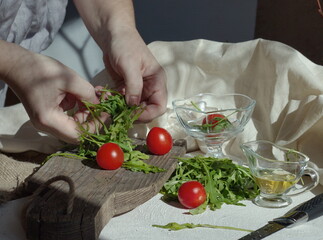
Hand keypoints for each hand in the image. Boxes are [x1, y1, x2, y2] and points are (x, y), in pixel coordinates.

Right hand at [5, 50, 103, 143]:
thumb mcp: (69, 79)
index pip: (79, 135)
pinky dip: (78, 106)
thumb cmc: (39, 70)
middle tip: (104, 103)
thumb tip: (100, 104)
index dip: (96, 126)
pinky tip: (80, 92)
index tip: (108, 113)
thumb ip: (87, 93)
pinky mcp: (50, 114)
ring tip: (93, 94)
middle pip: (78, 131)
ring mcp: (48, 121)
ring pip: (75, 123)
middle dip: (93, 118)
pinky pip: (69, 115)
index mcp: (49, 120)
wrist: (18, 64)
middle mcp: (47, 126)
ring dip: (86, 110)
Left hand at [73, 0, 167, 121]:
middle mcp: (149, 88)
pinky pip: (120, 101)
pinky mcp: (124, 89)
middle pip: (145, 110)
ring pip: (130, 108)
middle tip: (116, 110)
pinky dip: (111, 101)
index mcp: (157, 82)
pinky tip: (102, 93)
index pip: (159, 106)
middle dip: (130, 113)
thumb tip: (133, 106)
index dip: (148, 114)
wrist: (112, 34)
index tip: (132, 114)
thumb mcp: (130, 65)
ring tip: (106, 98)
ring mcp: (136, 89)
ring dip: (118, 107)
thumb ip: (133, 87)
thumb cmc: (126, 44)